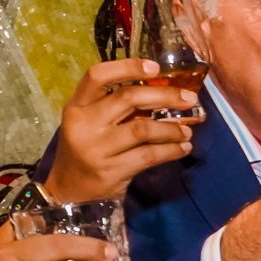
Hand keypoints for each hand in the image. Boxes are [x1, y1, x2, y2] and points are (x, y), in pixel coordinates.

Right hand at [43, 58, 199, 202]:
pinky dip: (170, 150)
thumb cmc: (86, 151)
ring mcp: (97, 148)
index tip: (155, 67)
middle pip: (128, 98)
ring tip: (187, 130)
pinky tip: (183, 148)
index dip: (127, 67)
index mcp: (77, 106)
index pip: (97, 76)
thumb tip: (163, 91)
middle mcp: (84, 124)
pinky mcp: (111, 171)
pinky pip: (148, 156)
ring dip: (171, 128)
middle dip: (165, 95)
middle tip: (190, 98)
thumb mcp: (90, 124)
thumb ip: (115, 107)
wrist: (70, 194)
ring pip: (142, 128)